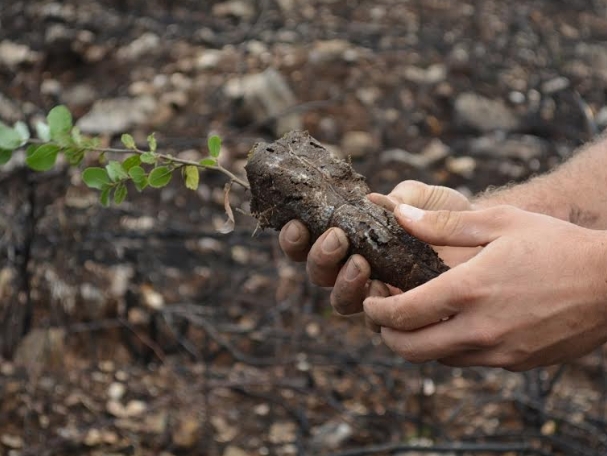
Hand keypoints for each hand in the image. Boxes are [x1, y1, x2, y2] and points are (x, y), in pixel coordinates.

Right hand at [278, 181, 473, 319]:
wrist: (485, 239)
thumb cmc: (447, 215)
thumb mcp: (422, 199)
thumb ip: (398, 200)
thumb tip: (372, 203)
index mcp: (349, 238)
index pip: (308, 241)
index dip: (295, 237)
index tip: (298, 223)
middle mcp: (353, 268)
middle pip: (317, 273)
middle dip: (319, 257)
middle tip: (337, 239)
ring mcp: (374, 294)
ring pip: (340, 300)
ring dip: (343, 282)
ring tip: (361, 264)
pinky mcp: (398, 315)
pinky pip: (374, 321)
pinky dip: (373, 307)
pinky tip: (383, 288)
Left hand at [364, 204, 606, 370]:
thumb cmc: (555, 244)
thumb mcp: (498, 222)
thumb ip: (443, 223)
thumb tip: (397, 214)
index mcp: (469, 290)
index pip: (402, 314)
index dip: (376, 311)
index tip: (370, 301)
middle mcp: (480, 328)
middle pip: (410, 349)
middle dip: (387, 335)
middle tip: (384, 316)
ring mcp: (500, 351)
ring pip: (438, 358)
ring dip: (419, 342)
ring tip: (419, 316)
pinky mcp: (517, 362)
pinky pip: (470, 361)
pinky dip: (452, 347)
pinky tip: (458, 322)